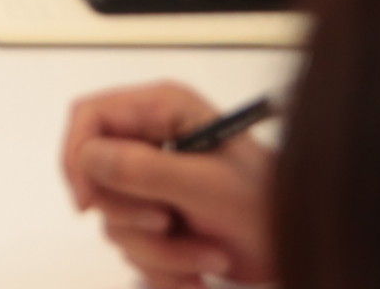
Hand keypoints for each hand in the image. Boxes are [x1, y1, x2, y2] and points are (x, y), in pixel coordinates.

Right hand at [57, 83, 274, 286]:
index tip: (88, 202)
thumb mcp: (206, 185)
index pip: (89, 117)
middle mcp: (153, 141)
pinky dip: (166, 269)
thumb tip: (88, 159)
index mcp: (163, 110)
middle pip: (95, 177)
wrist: (301, 250)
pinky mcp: (160, 221)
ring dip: (160, 252)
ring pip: (115, 222)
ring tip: (207, 254)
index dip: (78, 157)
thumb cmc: (269, 206)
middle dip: (132, 216)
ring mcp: (155, 184)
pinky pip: (134, 250)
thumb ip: (143, 169)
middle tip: (168, 225)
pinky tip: (202, 268)